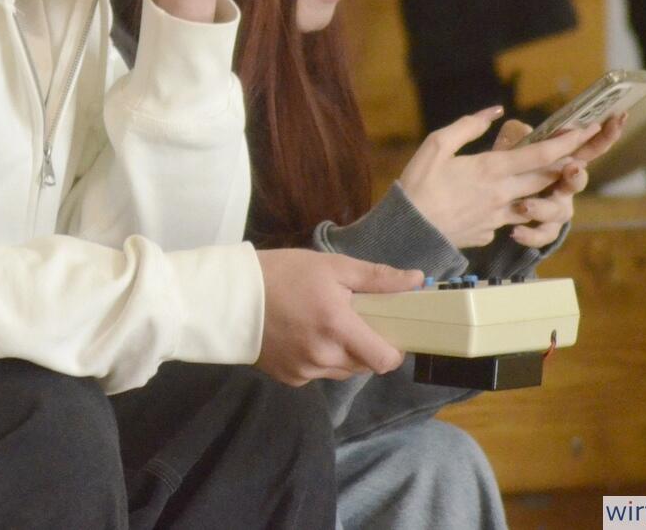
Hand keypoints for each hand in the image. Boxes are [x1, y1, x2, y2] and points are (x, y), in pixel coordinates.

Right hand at [254, 249, 422, 384]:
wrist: (227, 296)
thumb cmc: (282, 274)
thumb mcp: (331, 266)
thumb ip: (376, 277)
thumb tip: (418, 280)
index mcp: (338, 327)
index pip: (385, 360)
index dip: (393, 349)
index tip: (386, 330)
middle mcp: (324, 356)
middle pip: (365, 365)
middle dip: (365, 346)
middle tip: (349, 319)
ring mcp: (305, 372)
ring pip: (342, 371)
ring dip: (343, 353)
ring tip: (322, 325)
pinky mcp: (289, 379)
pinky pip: (318, 373)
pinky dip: (319, 359)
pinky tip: (302, 336)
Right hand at [397, 107, 602, 247]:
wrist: (409, 231)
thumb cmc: (418, 185)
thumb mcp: (436, 145)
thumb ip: (467, 126)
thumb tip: (494, 112)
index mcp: (490, 169)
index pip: (540, 154)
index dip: (567, 141)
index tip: (586, 129)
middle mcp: (502, 194)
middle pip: (547, 178)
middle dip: (567, 161)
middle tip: (581, 148)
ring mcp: (499, 217)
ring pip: (535, 200)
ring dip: (546, 187)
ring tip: (549, 175)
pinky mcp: (491, 232)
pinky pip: (510, 218)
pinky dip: (512, 207)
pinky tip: (498, 202)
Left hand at [493, 113, 624, 247]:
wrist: (502, 203)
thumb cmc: (513, 168)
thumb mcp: (515, 148)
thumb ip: (519, 136)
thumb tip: (525, 128)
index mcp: (563, 162)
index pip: (588, 147)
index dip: (605, 135)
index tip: (619, 118)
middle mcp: (565, 186)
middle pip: (578, 181)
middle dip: (576, 175)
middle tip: (571, 168)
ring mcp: (557, 209)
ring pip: (560, 211)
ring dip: (543, 208)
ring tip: (525, 205)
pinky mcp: (545, 228)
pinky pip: (543, 235)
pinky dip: (531, 235)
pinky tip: (515, 232)